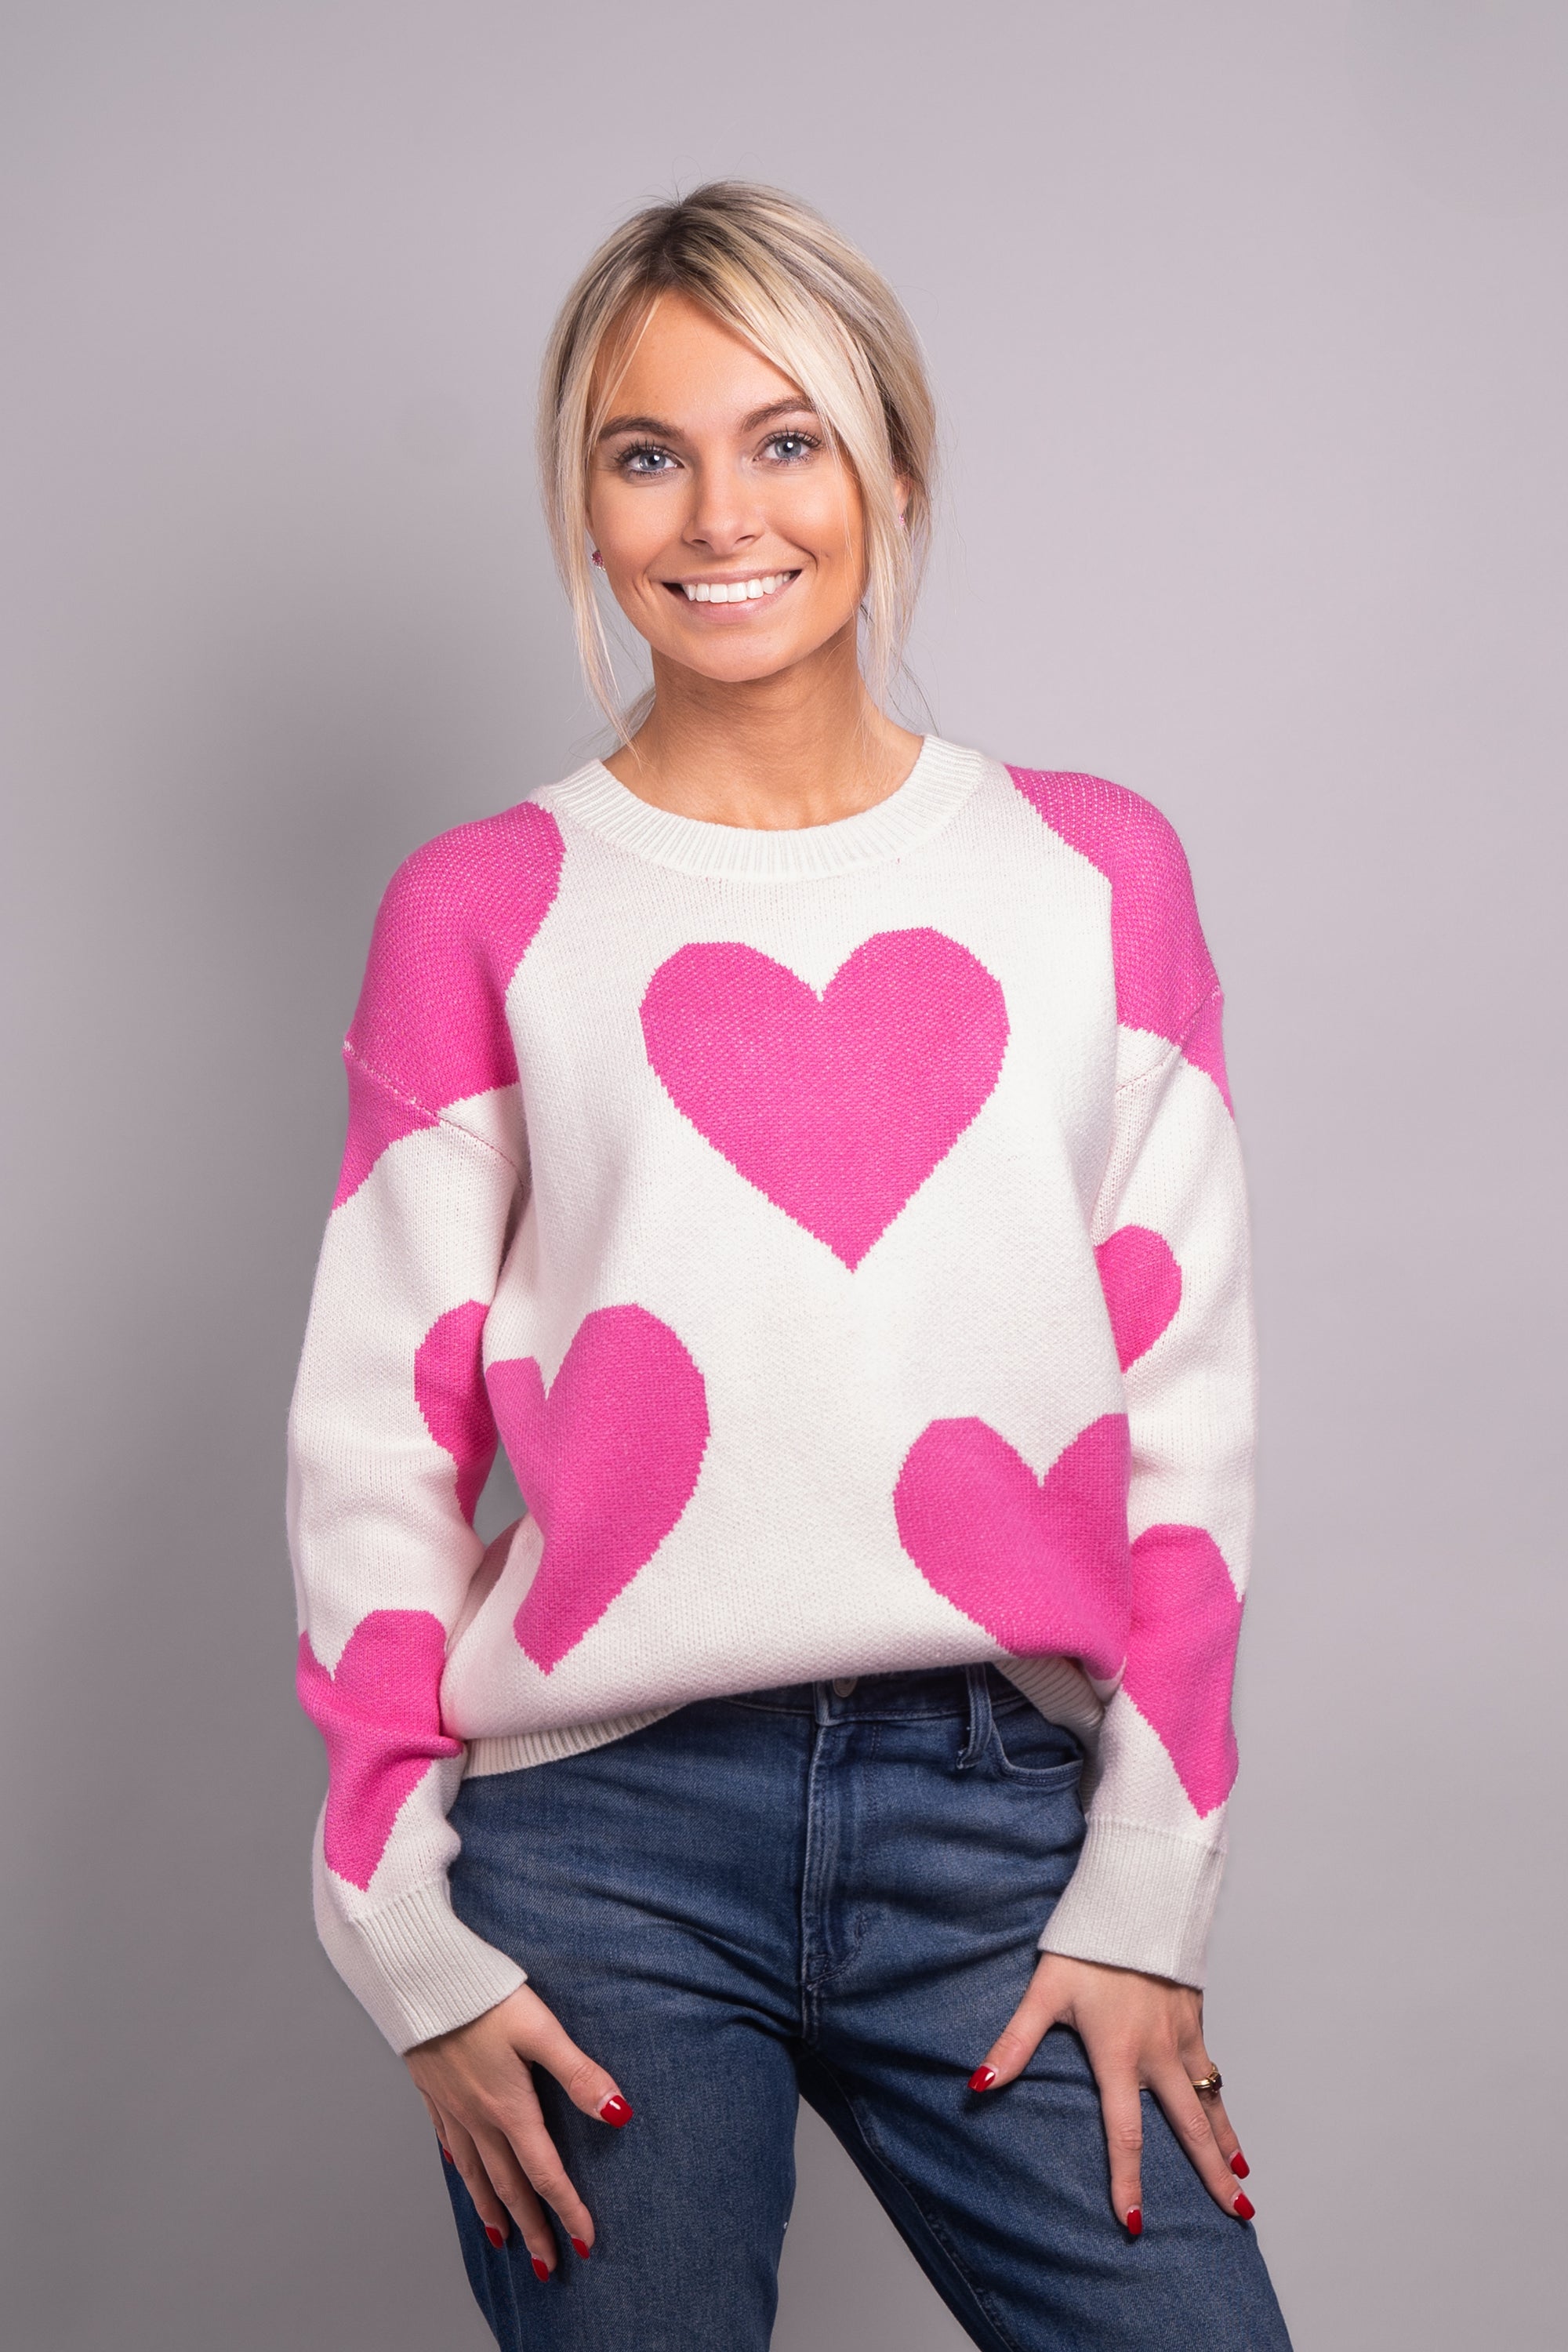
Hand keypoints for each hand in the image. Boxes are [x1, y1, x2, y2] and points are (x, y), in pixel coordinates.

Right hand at [404, 1982, 632, 2277]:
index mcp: (509, 2107)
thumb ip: (578, 2073)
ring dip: (493, 2210)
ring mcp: (452, 2107)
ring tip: (503, 2239)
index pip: (545, 2172)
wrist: (416, 1977)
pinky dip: (462, 2171)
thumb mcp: (540, 2029)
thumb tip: (619, 2113)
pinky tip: (463, 2174)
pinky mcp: (433, 2090)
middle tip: (546, 2265)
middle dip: (531, 2228)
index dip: (567, 2209)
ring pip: (476, 2173)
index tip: (585, 2242)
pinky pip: (450, 2145)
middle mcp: (478, 2117)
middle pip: (509, 2185)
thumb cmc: (482, 1995)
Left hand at [969, 1953, 1252, 2234]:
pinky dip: (1223, 2100)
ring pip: (1210, 2101)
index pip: (1124, 2132)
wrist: (1138, 1896)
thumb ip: (1014, 2042)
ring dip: (1225, 2142)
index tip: (1134, 2223)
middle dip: (1211, 2175)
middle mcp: (1158, 2054)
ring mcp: (1182, 2036)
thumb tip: (978, 2084)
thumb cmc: (1088, 1944)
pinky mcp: (1194, 2017)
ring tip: (1242, 2179)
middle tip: (1236, 2216)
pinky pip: (1213, 2069)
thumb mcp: (1045, 1991)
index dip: (1127, 2180)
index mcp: (1119, 2054)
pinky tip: (1226, 2117)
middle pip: (1190, 2128)